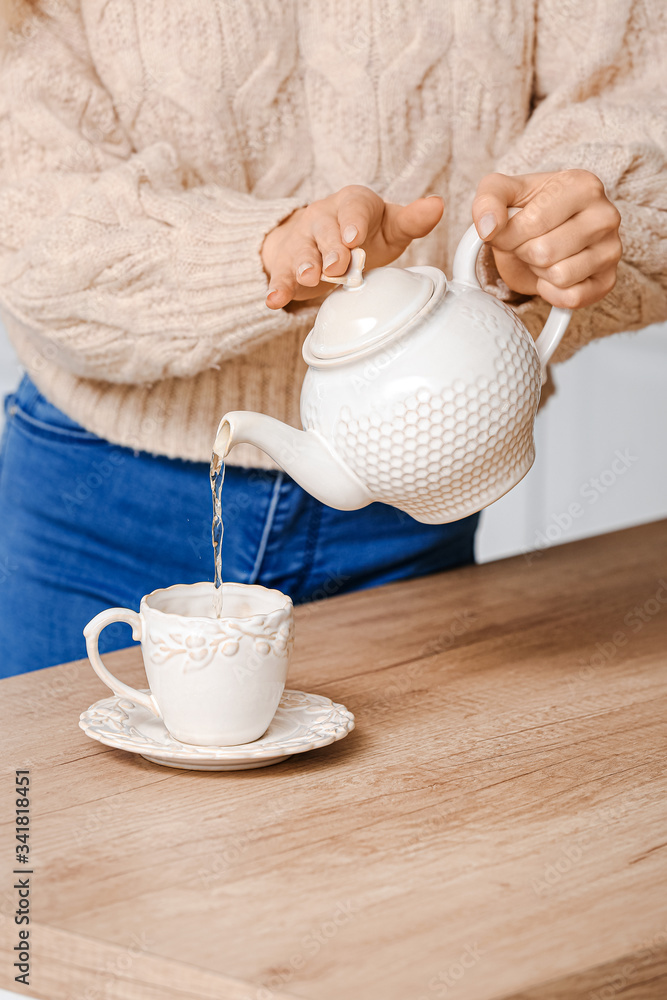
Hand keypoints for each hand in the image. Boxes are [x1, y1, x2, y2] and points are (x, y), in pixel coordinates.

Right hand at [261, 185, 443, 308]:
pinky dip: (277, 287)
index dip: (353, 222)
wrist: (323, 242)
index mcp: (352, 203)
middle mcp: (323, 217)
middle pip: (325, 231)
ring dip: (304, 265)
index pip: (354, 208)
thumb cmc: (365, 234)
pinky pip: (281, 275)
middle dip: (331, 248)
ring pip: (301, 251)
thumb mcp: (391, 226)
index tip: (354, 237)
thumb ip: (413, 220)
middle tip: (338, 266)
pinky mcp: (286, 265)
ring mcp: (303, 241)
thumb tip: (437, 205)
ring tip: (308, 277)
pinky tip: (274, 300)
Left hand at [472, 170, 621, 308]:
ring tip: (542, 255)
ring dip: (539, 272)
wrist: (546, 230)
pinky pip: (572, 298)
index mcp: (583, 186)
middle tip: (527, 243)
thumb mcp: (501, 192)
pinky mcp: (608, 280)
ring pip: (559, 276)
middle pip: (545, 253)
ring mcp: (612, 249)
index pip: (534, 223)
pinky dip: (552, 293)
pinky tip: (551, 275)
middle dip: (524, 253)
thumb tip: (488, 228)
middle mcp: (605, 215)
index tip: (505, 232)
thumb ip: (487, 201)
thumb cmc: (527, 208)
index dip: (507, 236)